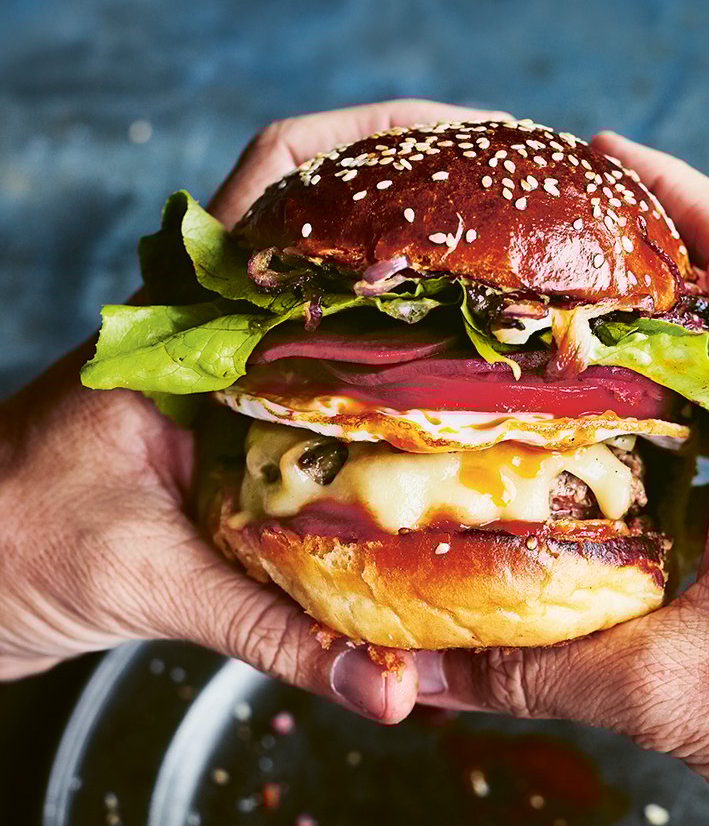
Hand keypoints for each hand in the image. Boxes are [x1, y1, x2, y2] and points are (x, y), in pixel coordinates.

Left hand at [0, 100, 508, 722]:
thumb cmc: (8, 548)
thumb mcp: (150, 585)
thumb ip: (276, 633)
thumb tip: (392, 688)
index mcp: (188, 320)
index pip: (285, 178)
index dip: (381, 137)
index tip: (480, 140)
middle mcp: (215, 325)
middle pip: (337, 217)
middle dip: (437, 198)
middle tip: (539, 220)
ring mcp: (226, 367)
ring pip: (341, 289)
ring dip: (424, 271)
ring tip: (525, 285)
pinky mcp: (232, 419)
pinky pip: (331, 367)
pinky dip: (397, 360)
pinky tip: (458, 393)